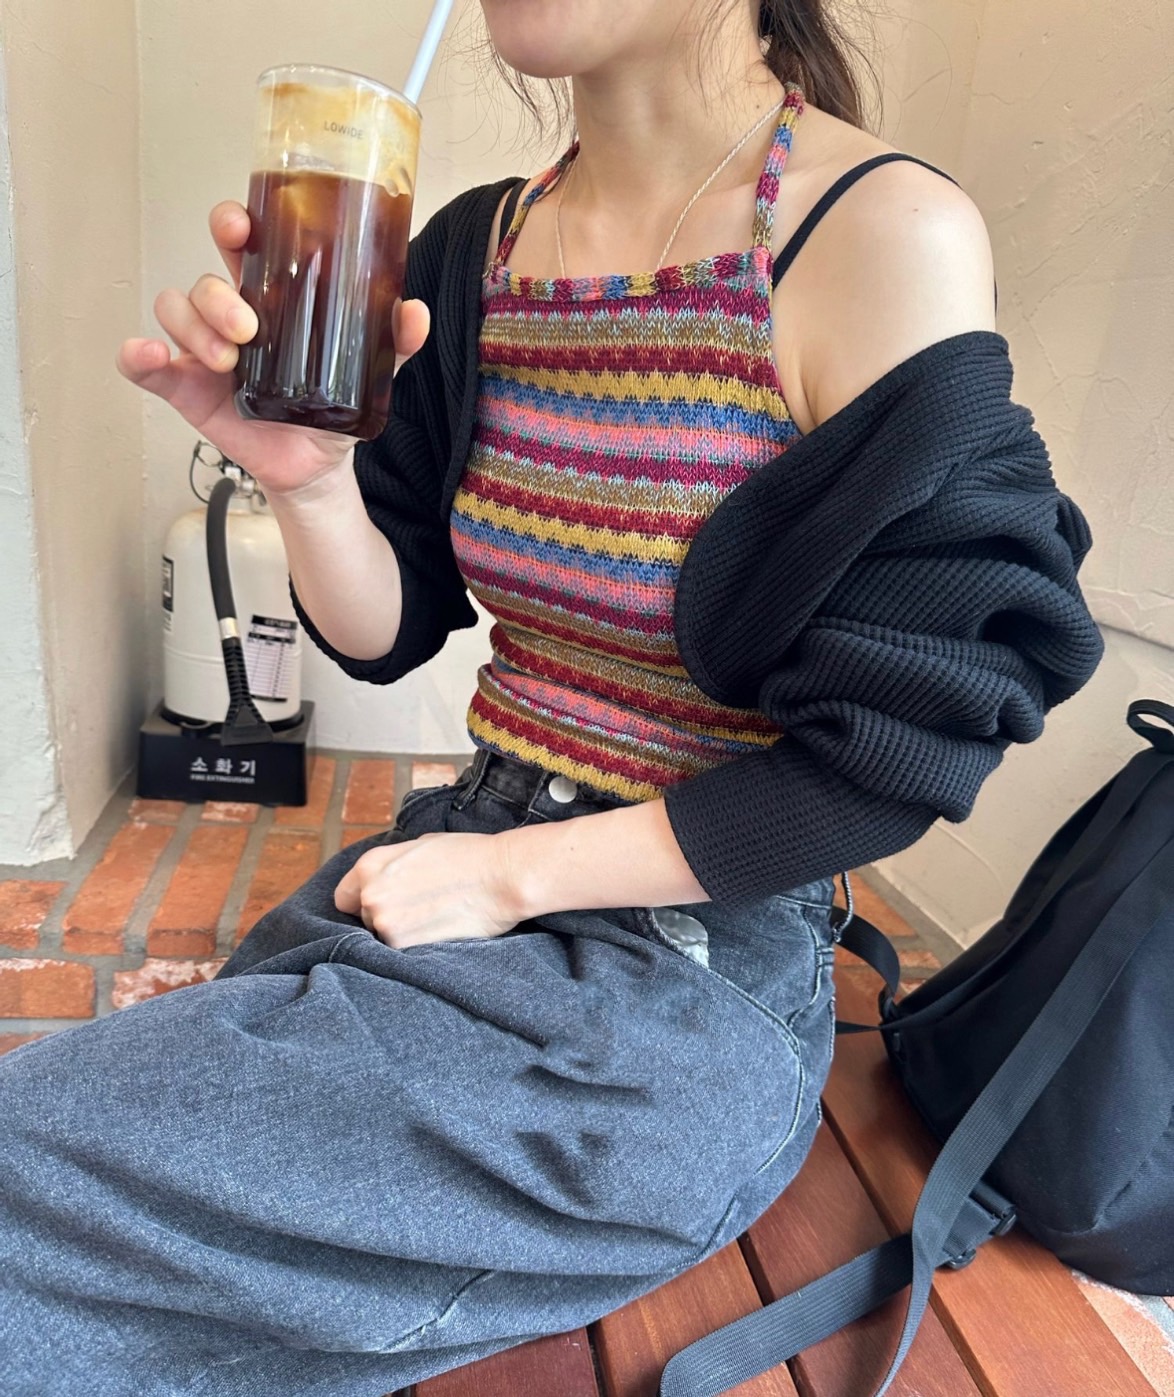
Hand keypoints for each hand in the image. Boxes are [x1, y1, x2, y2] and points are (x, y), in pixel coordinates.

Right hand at [116, 199, 430, 499]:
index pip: (243, 246)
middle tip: (249, 326)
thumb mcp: (370, 373)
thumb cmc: (333, 407)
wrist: (316, 466)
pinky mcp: (185, 388)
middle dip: (219, 294)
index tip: (242, 228)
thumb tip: (413, 312)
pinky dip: (140, 356)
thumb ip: (392, 343)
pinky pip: (147, 365)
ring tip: (227, 362)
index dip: (234, 226)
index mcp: (271, 298)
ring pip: (176, 312)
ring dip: (194, 329)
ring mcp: (203, 350)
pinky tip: (150, 356)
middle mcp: (231, 316)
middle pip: (207, 280)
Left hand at [333, 832, 524, 947]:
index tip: (382, 903)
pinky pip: (400, 950)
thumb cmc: (466, 855)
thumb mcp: (419, 845)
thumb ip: (391, 865)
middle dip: (385, 915)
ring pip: (382, 936)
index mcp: (369, 865)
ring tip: (432, 915)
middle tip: (418, 906)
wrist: (500, 876)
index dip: (362, 901)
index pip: (343, 897)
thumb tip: (384, 880)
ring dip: (401, 931)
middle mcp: (370, 894)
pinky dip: (415, 944)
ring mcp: (385, 922)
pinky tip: (437, 927)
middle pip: (364, 918)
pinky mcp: (404, 945)